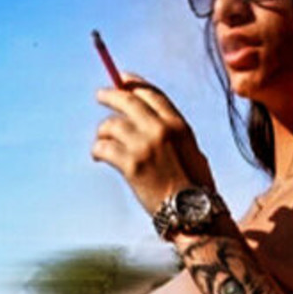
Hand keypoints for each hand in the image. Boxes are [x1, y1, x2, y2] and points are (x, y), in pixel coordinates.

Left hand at [92, 72, 217, 218]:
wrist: (192, 214)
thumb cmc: (195, 188)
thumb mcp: (192, 151)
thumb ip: (172, 133)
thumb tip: (149, 120)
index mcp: (178, 124)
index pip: (150, 94)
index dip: (133, 83)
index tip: (122, 79)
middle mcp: (160, 129)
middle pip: (127, 100)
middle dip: (110, 95)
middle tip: (100, 95)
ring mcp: (143, 146)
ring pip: (111, 125)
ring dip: (103, 132)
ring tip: (102, 141)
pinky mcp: (130, 165)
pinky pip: (103, 148)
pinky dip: (97, 150)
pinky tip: (97, 156)